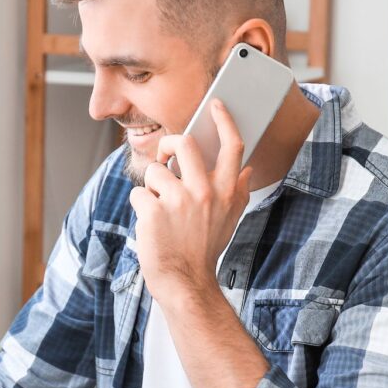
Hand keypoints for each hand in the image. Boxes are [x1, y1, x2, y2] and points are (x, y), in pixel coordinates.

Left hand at [129, 99, 252, 304]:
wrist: (185, 281)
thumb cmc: (204, 249)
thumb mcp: (230, 220)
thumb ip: (237, 192)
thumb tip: (248, 169)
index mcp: (225, 191)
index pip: (231, 147)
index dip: (224, 120)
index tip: (215, 105)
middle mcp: (205, 192)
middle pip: (184, 143)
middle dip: (168, 145)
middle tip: (165, 158)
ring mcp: (179, 201)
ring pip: (155, 171)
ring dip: (152, 188)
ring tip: (160, 210)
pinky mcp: (154, 211)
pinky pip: (139, 193)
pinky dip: (140, 207)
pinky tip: (150, 224)